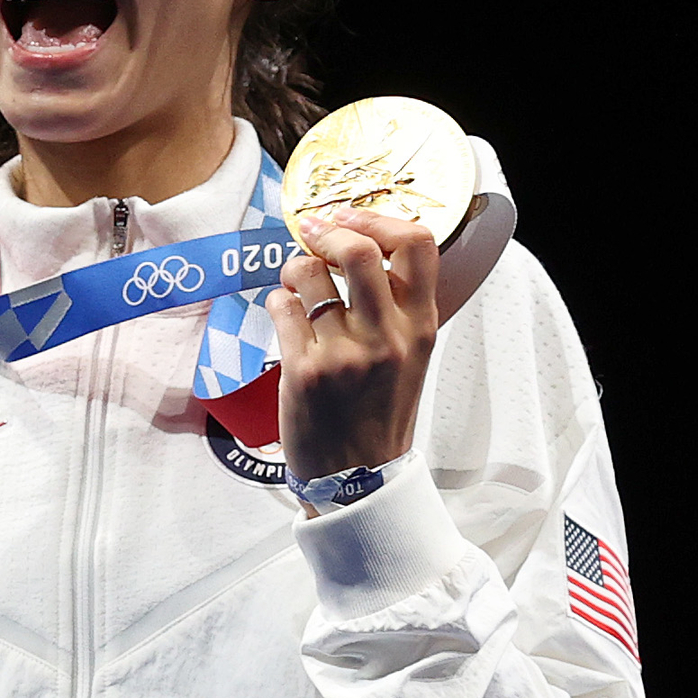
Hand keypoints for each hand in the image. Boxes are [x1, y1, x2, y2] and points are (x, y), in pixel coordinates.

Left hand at [271, 202, 453, 479]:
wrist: (358, 480)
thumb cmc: (380, 414)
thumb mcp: (411, 358)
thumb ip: (398, 306)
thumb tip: (364, 245)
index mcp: (421, 328)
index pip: (419, 244)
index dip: (379, 218)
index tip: (352, 218)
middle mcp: (388, 337)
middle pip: (360, 250)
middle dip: (328, 231)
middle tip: (312, 232)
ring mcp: (345, 355)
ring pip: (309, 274)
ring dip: (294, 267)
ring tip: (295, 283)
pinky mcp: (305, 372)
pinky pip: (281, 307)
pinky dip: (277, 302)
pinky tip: (284, 316)